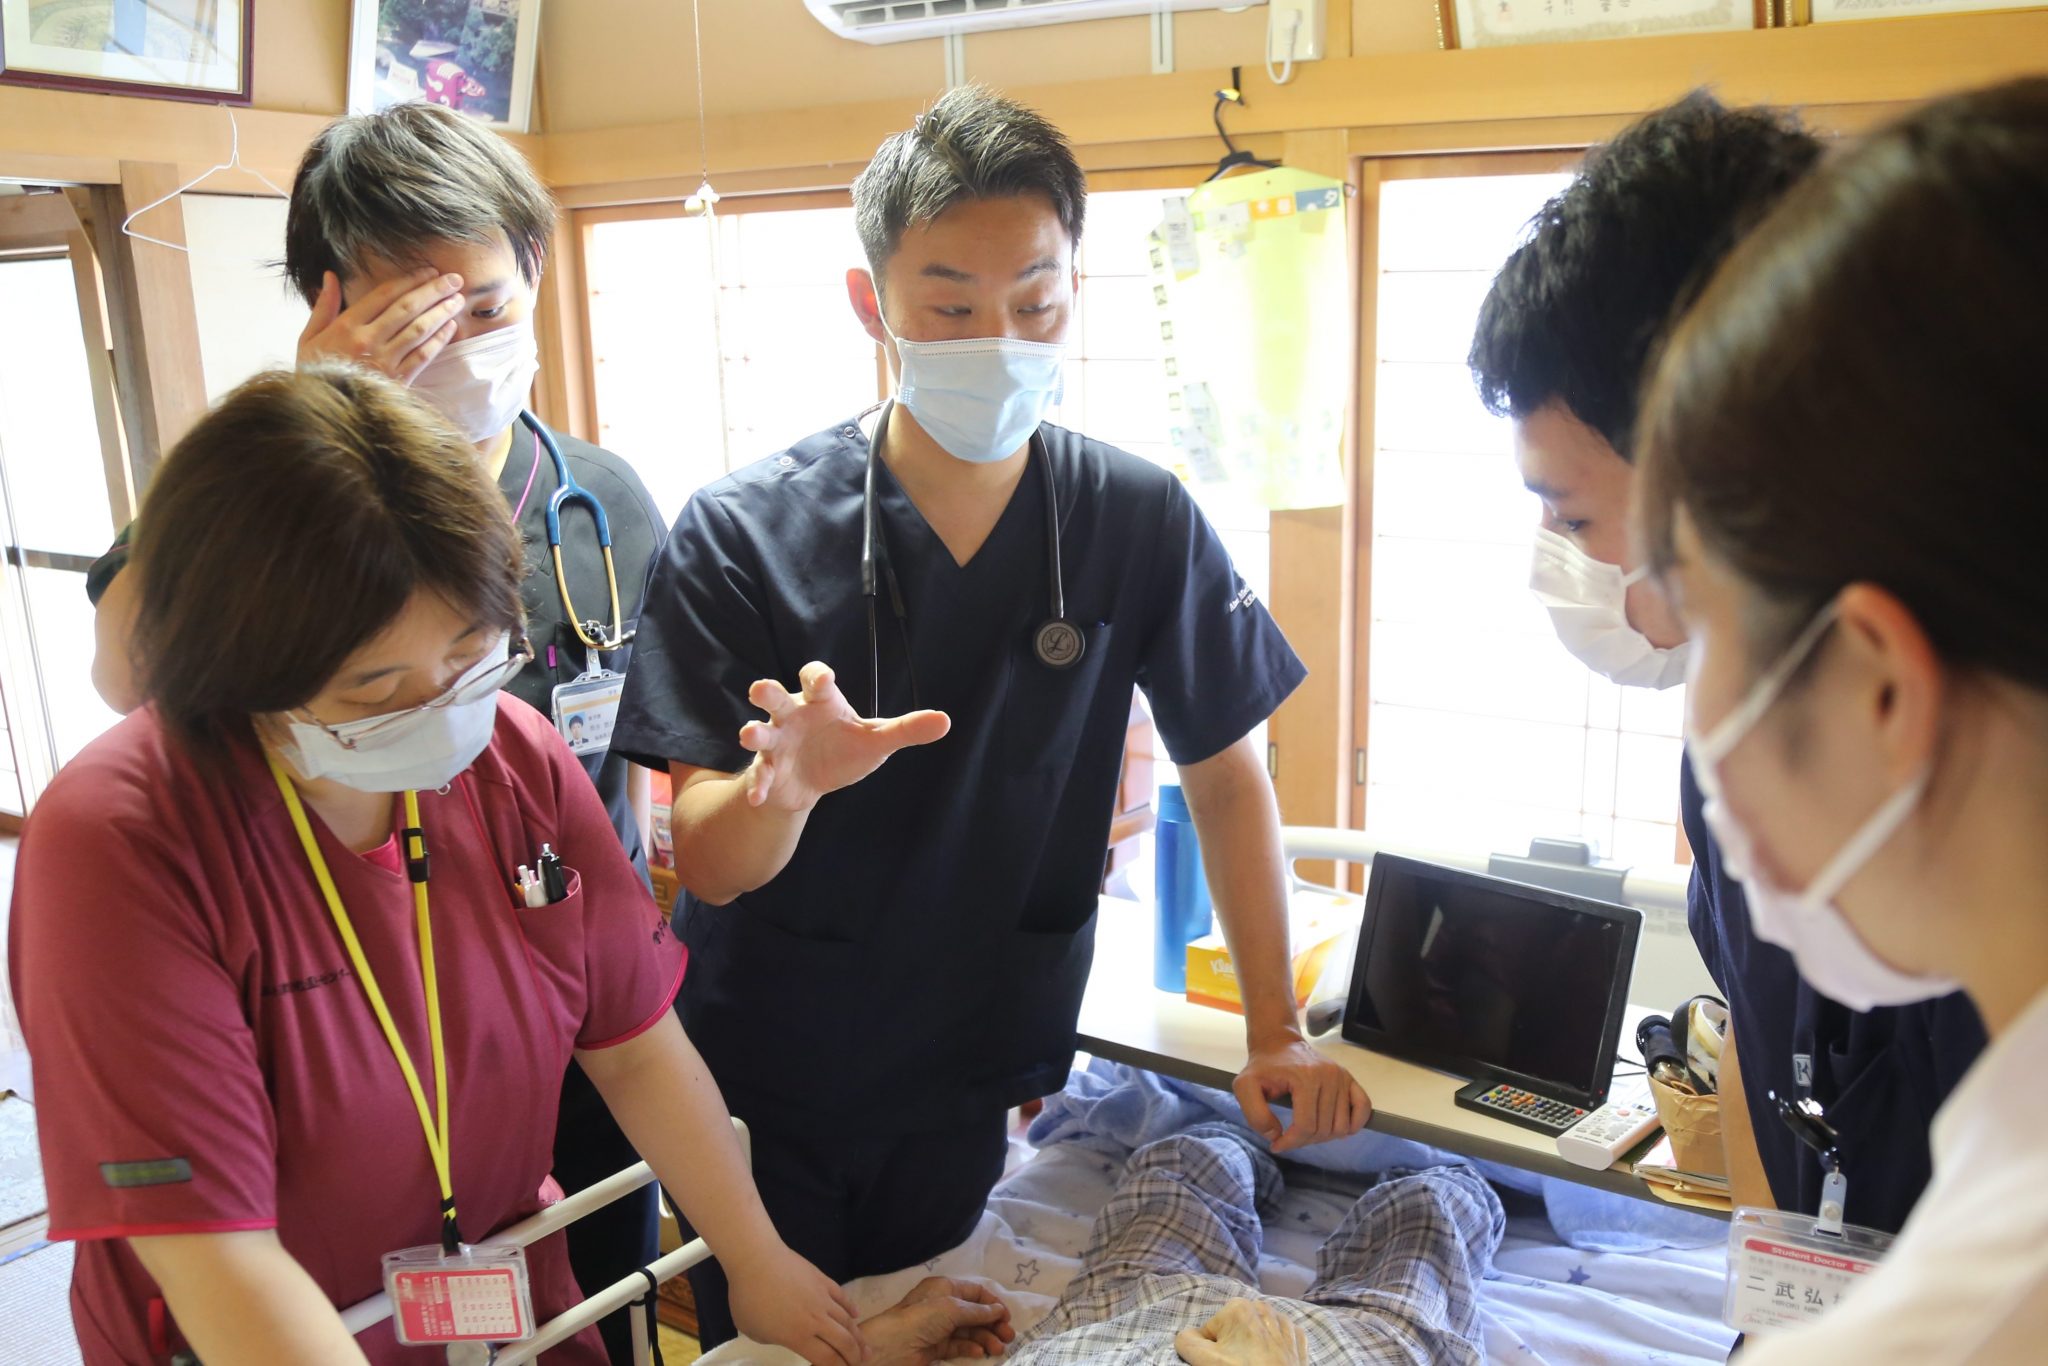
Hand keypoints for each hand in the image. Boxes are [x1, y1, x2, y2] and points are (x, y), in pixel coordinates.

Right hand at [296, 268, 466, 382]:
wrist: (322, 413)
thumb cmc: (314, 372)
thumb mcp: (309, 338)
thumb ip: (323, 306)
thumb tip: (331, 275)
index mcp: (346, 326)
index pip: (383, 295)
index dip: (409, 280)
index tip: (428, 271)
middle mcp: (367, 340)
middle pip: (407, 308)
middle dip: (433, 291)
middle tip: (454, 279)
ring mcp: (384, 361)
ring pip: (419, 330)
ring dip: (441, 312)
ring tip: (457, 299)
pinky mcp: (398, 381)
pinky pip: (422, 356)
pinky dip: (438, 340)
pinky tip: (450, 327)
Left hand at [726, 1243, 866, 1365]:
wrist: (756, 1259)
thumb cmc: (748, 1297)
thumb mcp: (753, 1330)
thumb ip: (774, 1337)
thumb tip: (784, 1335)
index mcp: (798, 1336)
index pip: (827, 1358)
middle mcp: (816, 1320)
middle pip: (843, 1342)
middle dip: (853, 1356)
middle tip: (859, 1362)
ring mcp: (822, 1298)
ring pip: (847, 1321)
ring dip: (858, 1336)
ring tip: (864, 1347)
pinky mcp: (823, 1280)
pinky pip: (843, 1298)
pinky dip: (851, 1309)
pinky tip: (856, 1316)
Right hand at [738, 662, 949, 811]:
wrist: (815, 782)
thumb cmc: (844, 749)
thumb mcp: (876, 741)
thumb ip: (906, 730)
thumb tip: (945, 721)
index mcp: (820, 702)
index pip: (814, 678)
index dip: (816, 675)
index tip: (823, 680)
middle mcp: (793, 716)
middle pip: (775, 697)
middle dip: (767, 692)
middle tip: (761, 690)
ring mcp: (776, 742)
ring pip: (760, 731)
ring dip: (753, 732)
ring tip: (750, 735)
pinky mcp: (768, 769)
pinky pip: (761, 775)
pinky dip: (758, 785)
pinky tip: (759, 797)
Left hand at [862, 1278, 1014, 1364]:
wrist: (893, 1346)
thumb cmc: (923, 1317)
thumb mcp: (953, 1308)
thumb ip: (978, 1311)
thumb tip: (999, 1311)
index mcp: (945, 1288)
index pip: (975, 1292)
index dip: (992, 1303)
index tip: (1007, 1317)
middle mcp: (943, 1305)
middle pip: (974, 1313)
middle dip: (992, 1324)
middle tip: (1009, 1337)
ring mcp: (939, 1327)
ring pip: (968, 1331)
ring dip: (985, 1338)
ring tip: (998, 1349)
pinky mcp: (936, 1347)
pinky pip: (958, 1346)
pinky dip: (971, 1348)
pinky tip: (980, 1353)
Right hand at [1174, 1298, 1308, 1365]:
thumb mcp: (1204, 1359)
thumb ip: (1186, 1340)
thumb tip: (1188, 1335)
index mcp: (1238, 1308)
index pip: (1212, 1330)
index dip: (1212, 1349)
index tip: (1222, 1363)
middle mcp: (1263, 1309)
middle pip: (1235, 1329)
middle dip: (1233, 1345)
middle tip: (1237, 1365)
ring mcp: (1285, 1325)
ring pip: (1258, 1333)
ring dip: (1254, 1346)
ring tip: (1255, 1365)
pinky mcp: (1299, 1342)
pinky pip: (1280, 1339)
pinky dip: (1276, 1348)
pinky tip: (1272, 1362)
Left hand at [1234, 1037, 1369, 1153]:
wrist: (1279, 1044)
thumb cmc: (1262, 1067)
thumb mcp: (1245, 1087)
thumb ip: (1255, 1115)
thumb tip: (1276, 1135)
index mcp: (1305, 1078)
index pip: (1305, 1126)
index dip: (1291, 1142)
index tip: (1276, 1145)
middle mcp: (1329, 1076)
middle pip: (1324, 1129)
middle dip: (1304, 1141)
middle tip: (1289, 1137)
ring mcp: (1342, 1077)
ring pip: (1342, 1126)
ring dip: (1324, 1137)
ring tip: (1306, 1130)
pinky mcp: (1350, 1079)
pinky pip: (1363, 1109)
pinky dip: (1354, 1124)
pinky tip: (1336, 1128)